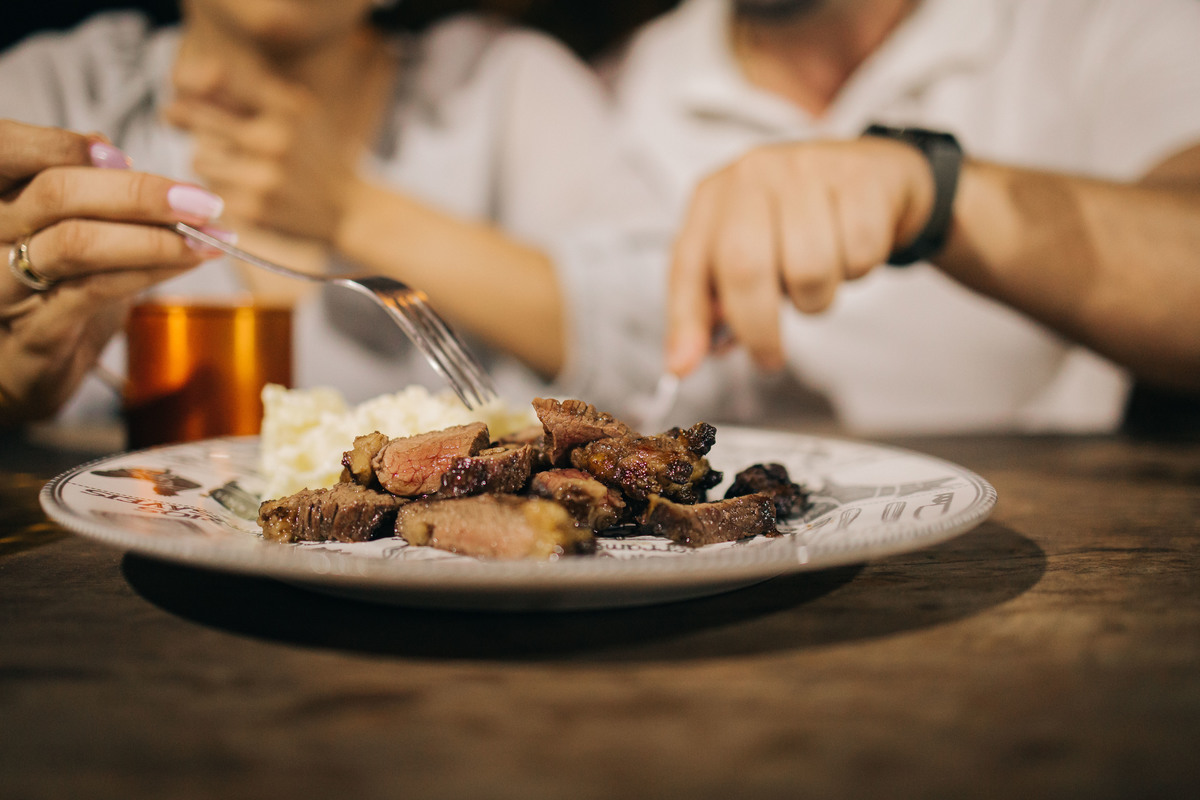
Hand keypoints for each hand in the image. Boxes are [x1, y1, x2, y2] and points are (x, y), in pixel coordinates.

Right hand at [0, 119, 226, 422]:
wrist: (23, 373)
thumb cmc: (50, 293)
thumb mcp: (64, 234)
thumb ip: (83, 192)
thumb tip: (113, 154)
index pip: (7, 148)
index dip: (65, 145)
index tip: (125, 157)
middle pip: (55, 192)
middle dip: (139, 192)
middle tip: (203, 202)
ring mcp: (5, 286)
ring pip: (77, 243)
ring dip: (157, 237)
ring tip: (209, 239)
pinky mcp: (36, 332)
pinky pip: (96, 291)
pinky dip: (150, 272)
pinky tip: (186, 264)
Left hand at [164, 50, 357, 242]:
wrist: (350, 210)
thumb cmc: (319, 157)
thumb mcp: (299, 113)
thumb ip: (254, 92)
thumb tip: (197, 83)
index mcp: (285, 109)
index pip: (217, 84)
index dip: (196, 89)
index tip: (186, 98)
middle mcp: (272, 140)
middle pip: (199, 120)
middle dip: (196, 124)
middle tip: (200, 130)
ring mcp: (261, 177)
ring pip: (200, 159)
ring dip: (211, 163)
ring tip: (238, 168)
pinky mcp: (252, 210)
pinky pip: (211, 192)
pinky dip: (224, 193)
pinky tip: (249, 194)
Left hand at [666, 138, 935, 374]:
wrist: (869, 173)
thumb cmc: (797, 221)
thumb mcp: (745, 254)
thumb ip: (710, 305)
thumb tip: (683, 360)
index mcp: (714, 198)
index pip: (687, 266)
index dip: (685, 321)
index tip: (684, 366)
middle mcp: (754, 176)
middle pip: (746, 268)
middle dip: (758, 328)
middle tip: (769, 354)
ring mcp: (807, 170)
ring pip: (810, 269)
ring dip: (817, 298)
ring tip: (818, 276)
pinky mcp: (860, 176)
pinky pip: (860, 253)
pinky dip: (858, 269)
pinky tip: (850, 248)